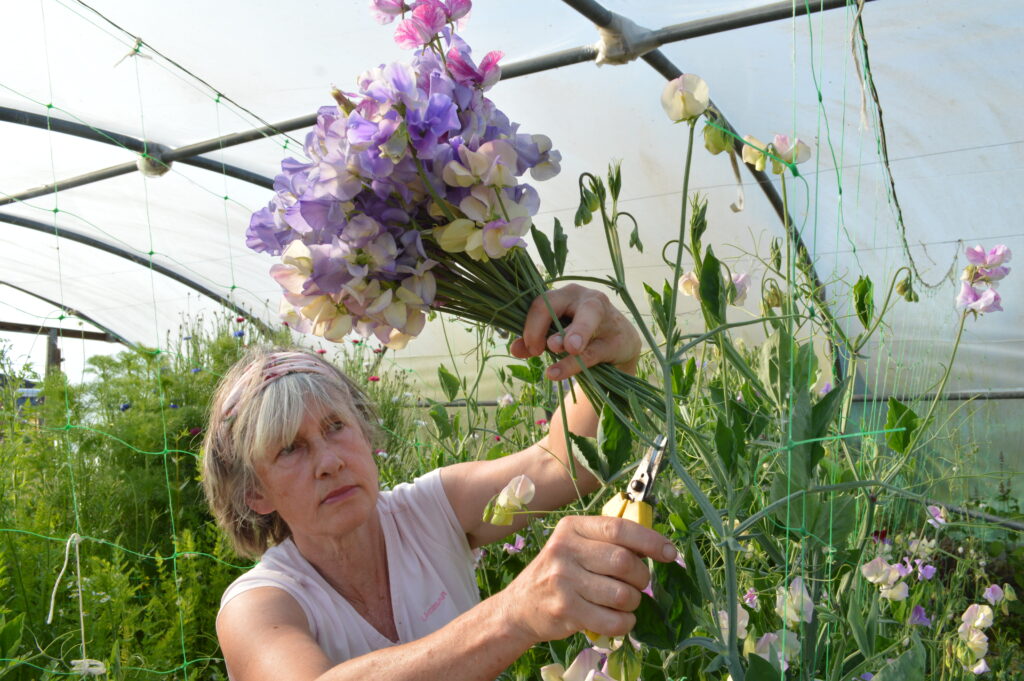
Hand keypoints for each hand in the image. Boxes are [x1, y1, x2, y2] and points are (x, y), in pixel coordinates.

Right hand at [495, 515, 677, 643]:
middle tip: (637, 584)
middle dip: (640, 577)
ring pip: (621, 594)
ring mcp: (563, 581)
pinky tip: (619, 619)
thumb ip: (607, 542)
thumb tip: (655, 546)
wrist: (519, 607)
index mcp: (572, 528)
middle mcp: (565, 550)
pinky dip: (624, 623)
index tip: (670, 552)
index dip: (650, 541)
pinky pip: (612, 621)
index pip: (619, 528)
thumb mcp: (575, 546)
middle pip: (624, 562)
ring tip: (624, 603)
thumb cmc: (557, 573)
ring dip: (633, 602)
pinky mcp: (566, 610)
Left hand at [510, 285, 641, 379]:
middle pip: (557, 304)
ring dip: (570, 336)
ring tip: (560, 350)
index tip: (529, 349)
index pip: (542, 302)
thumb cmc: (584, 335)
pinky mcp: (616, 339)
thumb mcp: (559, 336)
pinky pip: (591, 351)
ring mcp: (604, 316)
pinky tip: (558, 372)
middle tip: (537, 347)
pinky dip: (573, 363)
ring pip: (585, 321)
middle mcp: (585, 298)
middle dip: (542, 323)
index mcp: (566, 295)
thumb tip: (515, 349)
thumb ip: (536, 341)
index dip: (530, 326)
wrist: (621, 344)